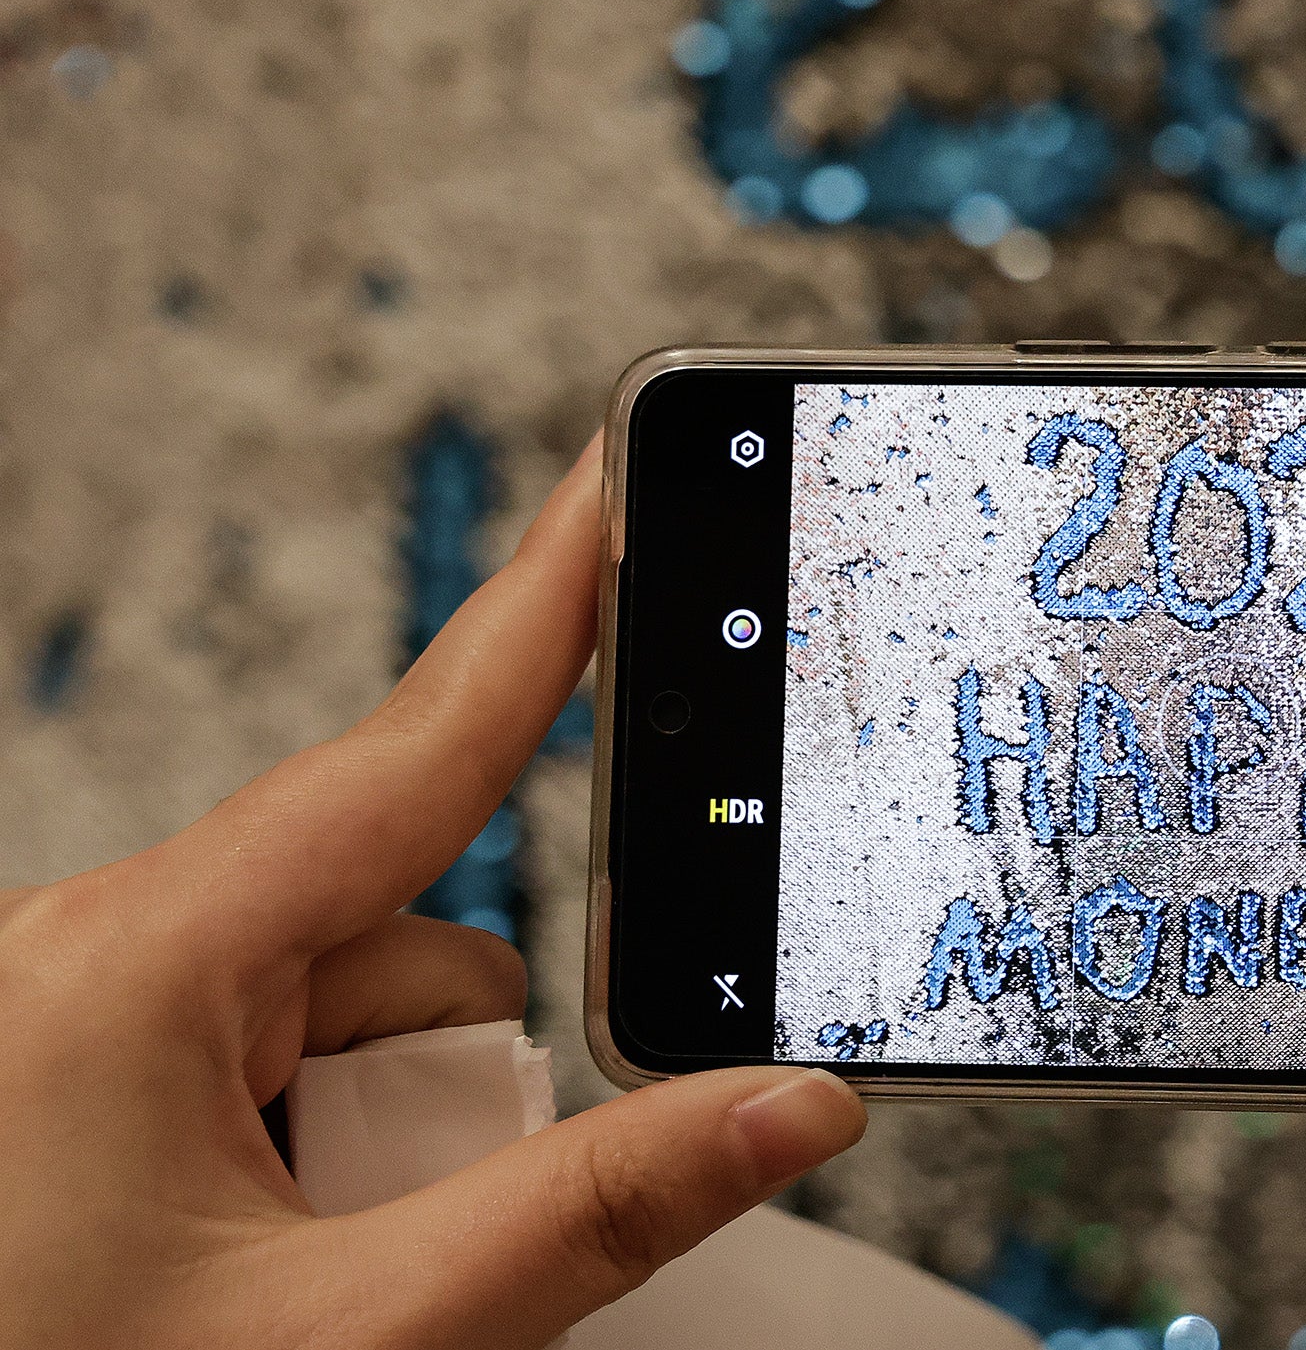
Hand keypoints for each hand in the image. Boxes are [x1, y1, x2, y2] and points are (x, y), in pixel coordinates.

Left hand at [0, 439, 865, 1349]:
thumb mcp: (349, 1340)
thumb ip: (590, 1211)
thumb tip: (790, 1104)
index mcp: (129, 969)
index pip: (410, 755)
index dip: (543, 609)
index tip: (618, 485)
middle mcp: (84, 960)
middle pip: (395, 941)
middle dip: (441, 1083)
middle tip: (384, 1254)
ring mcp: (67, 1022)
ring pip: (334, 1014)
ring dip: (373, 1137)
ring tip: (299, 1298)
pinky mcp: (65, 1082)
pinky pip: (257, 1063)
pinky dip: (303, 1153)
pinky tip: (254, 1279)